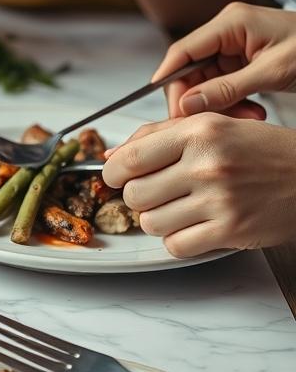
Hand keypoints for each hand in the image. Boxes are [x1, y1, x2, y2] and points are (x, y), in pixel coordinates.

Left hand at [101, 114, 295, 257]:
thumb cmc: (261, 151)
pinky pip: (175, 245)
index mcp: (200, 132)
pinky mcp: (231, 230)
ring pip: (150, 223)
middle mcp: (208, 164)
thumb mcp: (213, 126)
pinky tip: (197, 225)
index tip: (118, 177)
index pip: (128, 160)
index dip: (114, 174)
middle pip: (134, 195)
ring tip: (183, 208)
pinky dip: (179, 240)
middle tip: (159, 193)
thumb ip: (157, 135)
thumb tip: (111, 156)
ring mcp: (219, 199)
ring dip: (159, 219)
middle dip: (139, 197)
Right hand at [154, 2, 295, 119]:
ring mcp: (234, 46)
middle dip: (201, 99)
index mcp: (231, 23)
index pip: (182, 53)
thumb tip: (187, 105)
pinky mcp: (243, 60)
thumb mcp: (273, 72)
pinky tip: (254, 111)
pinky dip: (234, 102)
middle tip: (214, 123)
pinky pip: (223, 85)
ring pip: (206, 82)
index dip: (169, 83)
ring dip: (221, 104)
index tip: (170, 113)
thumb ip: (227, 88)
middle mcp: (227, 31)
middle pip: (191, 70)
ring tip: (250, 117)